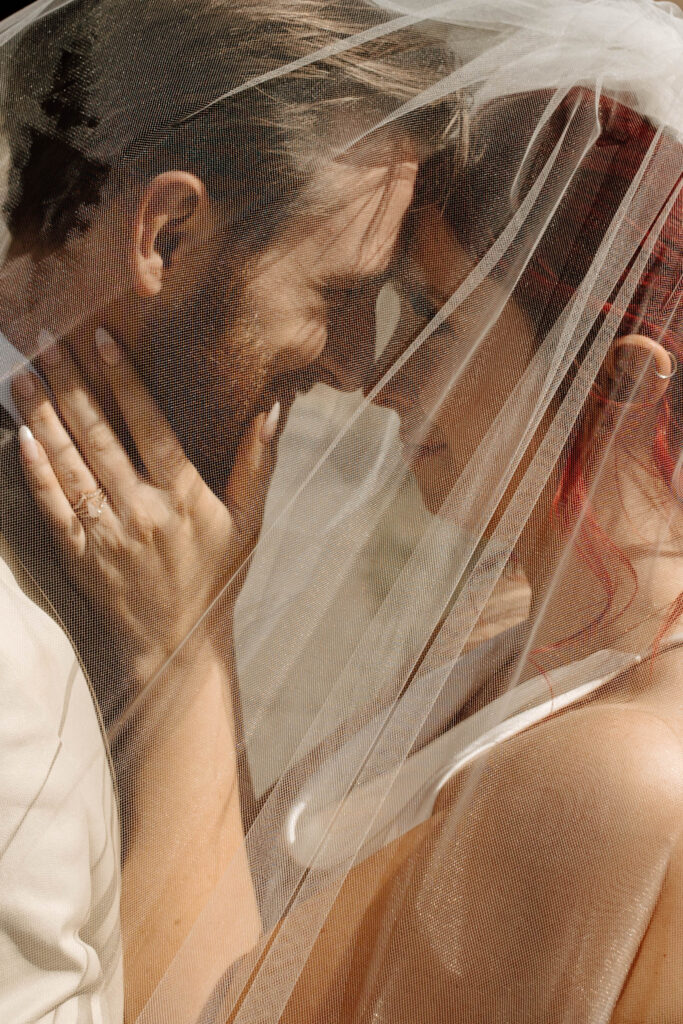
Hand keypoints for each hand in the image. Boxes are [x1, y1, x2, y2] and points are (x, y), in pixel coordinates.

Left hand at [12, 330, 279, 673]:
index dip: (125, 381)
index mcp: (185, 498)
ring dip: (44, 418)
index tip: (102, 341)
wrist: (176, 647)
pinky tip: (21, 438)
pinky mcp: (81, 556)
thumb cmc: (214, 579)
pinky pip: (53, 507)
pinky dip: (36, 472)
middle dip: (71, 386)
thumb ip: (257, 464)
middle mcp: (143, 511)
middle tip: (46, 344)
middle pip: (100, 438)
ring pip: (70, 465)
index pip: (150, 427)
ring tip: (25, 378)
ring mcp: (107, 535)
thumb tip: (270, 410)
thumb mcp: (248, 523)